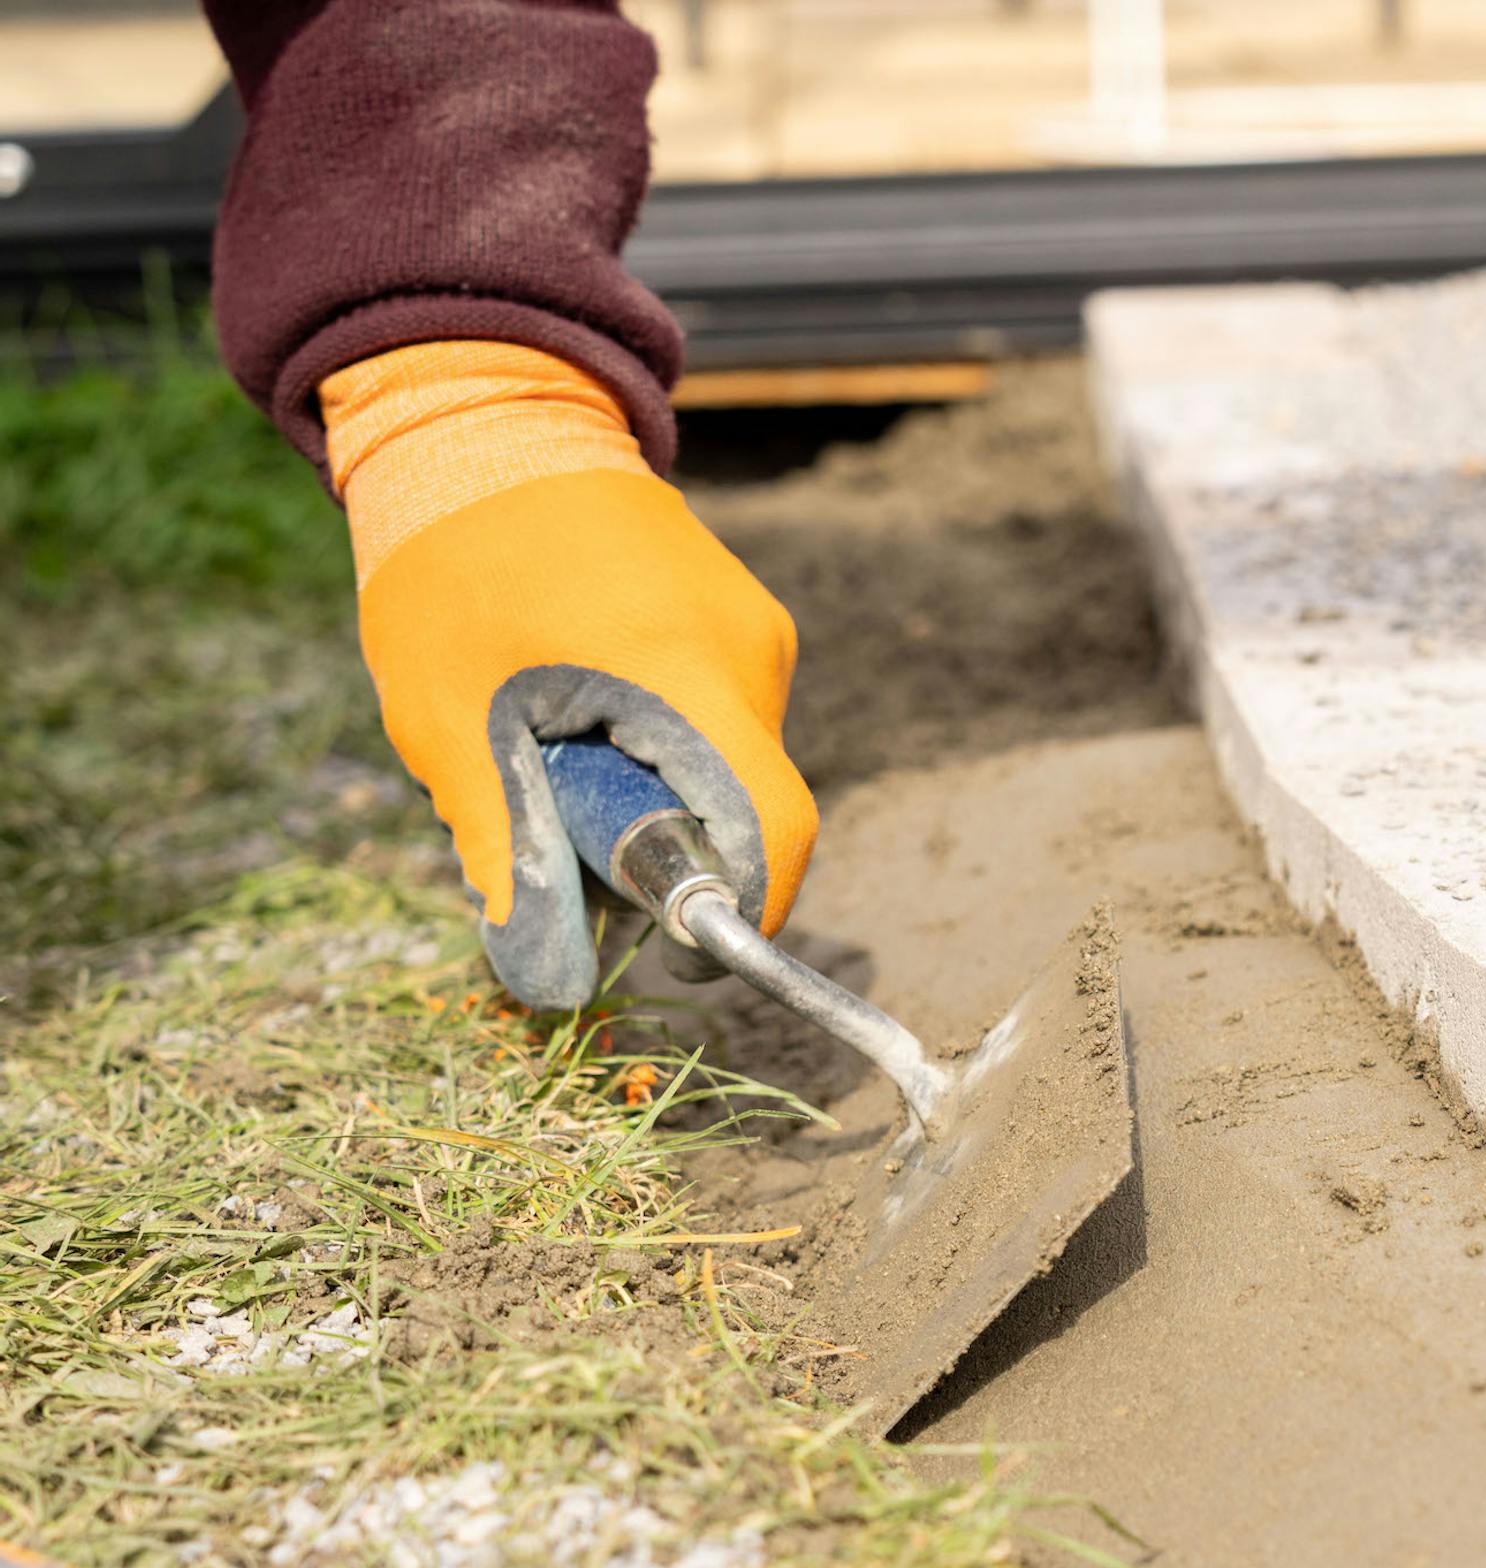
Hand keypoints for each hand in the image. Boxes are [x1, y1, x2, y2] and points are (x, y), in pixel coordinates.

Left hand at [319, 342, 816, 1007]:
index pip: (774, 832)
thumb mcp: (450, 722)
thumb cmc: (451, 564)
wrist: (476, 407)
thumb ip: (507, 852)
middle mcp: (751, 652)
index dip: (742, 912)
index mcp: (694, 676)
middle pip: (744, 803)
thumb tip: (545, 981)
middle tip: (561, 838)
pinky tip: (575, 705)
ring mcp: (751, 622)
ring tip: (550, 751)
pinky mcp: (735, 607)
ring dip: (653, 790)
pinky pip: (716, 710)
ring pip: (727, 759)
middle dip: (664, 848)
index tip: (673, 946)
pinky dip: (658, 741)